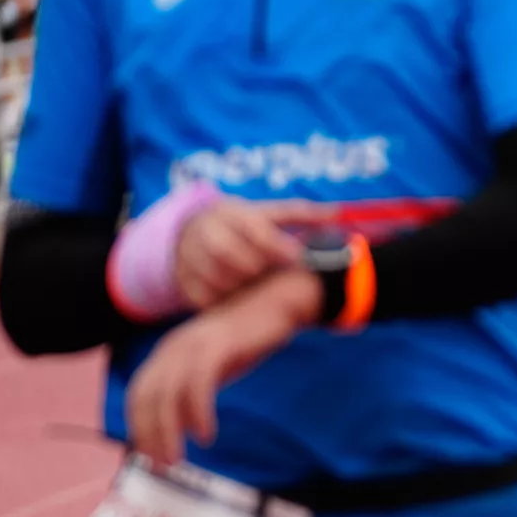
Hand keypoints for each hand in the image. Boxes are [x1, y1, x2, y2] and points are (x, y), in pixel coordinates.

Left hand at [123, 270, 320, 464]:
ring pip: (167, 394)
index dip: (140, 427)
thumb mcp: (214, 364)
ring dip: (168, 431)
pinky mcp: (217, 345)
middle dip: (150, 435)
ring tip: (178, 458)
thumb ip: (193, 387)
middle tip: (162, 465)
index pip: (139, 394)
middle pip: (147, 397)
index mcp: (168, 352)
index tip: (149, 455)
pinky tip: (205, 434)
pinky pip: (198, 385)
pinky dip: (197, 413)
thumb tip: (181, 423)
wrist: (277, 301)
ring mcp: (193, 344)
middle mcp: (173, 347)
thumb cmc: (249, 337)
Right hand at [172, 199, 323, 309]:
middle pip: (228, 253)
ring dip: (242, 289)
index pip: (253, 229)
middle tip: (275, 277)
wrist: (191, 230)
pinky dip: (224, 304)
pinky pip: (202, 298)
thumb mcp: (266, 213)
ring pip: (215, 278)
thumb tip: (335, 213)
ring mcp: (188, 255)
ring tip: (260, 291)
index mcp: (229, 212)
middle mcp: (204, 230)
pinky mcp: (181, 279)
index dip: (277, 247)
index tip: (297, 258)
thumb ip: (299, 215)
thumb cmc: (241, 223)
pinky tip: (240, 303)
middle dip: (256, 269)